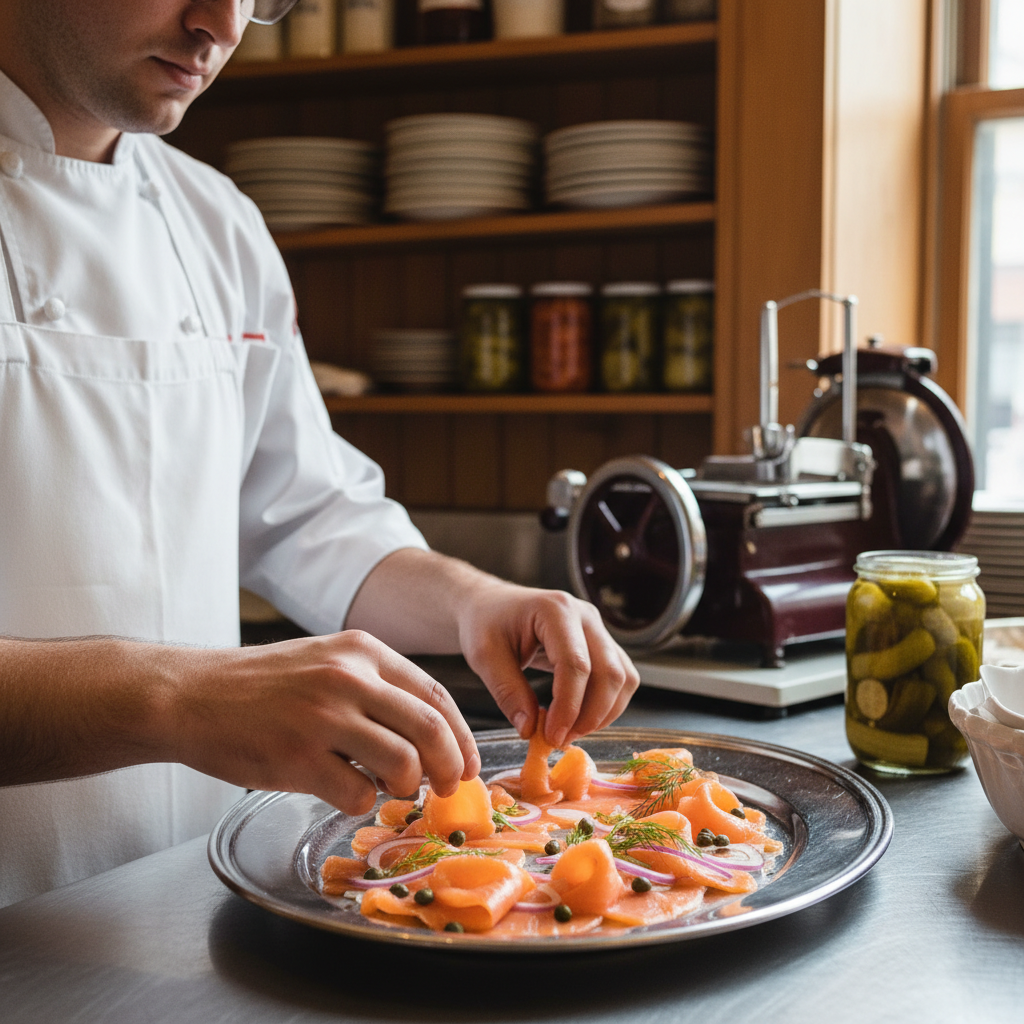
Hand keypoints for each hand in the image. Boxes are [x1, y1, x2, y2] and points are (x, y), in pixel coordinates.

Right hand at [172, 631, 479, 815]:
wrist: (189, 695)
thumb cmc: (261, 685)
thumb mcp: (325, 661)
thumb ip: (375, 687)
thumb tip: (429, 734)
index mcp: (361, 651)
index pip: (436, 694)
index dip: (462, 735)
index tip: (468, 763)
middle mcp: (348, 677)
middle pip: (431, 729)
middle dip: (452, 766)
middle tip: (448, 788)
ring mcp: (323, 717)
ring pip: (403, 764)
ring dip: (407, 788)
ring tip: (392, 791)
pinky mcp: (297, 757)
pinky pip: (356, 793)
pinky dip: (361, 802)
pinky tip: (345, 793)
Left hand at [457, 582, 639, 747]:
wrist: (491, 605)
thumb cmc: (486, 624)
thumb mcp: (484, 656)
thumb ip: (508, 692)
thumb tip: (530, 730)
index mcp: (555, 610)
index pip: (576, 664)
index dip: (569, 707)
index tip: (551, 737)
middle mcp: (585, 615)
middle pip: (610, 672)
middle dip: (590, 715)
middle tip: (560, 739)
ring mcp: (598, 628)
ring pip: (623, 678)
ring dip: (603, 713)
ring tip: (569, 732)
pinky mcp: (603, 643)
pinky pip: (620, 678)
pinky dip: (607, 705)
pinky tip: (579, 719)